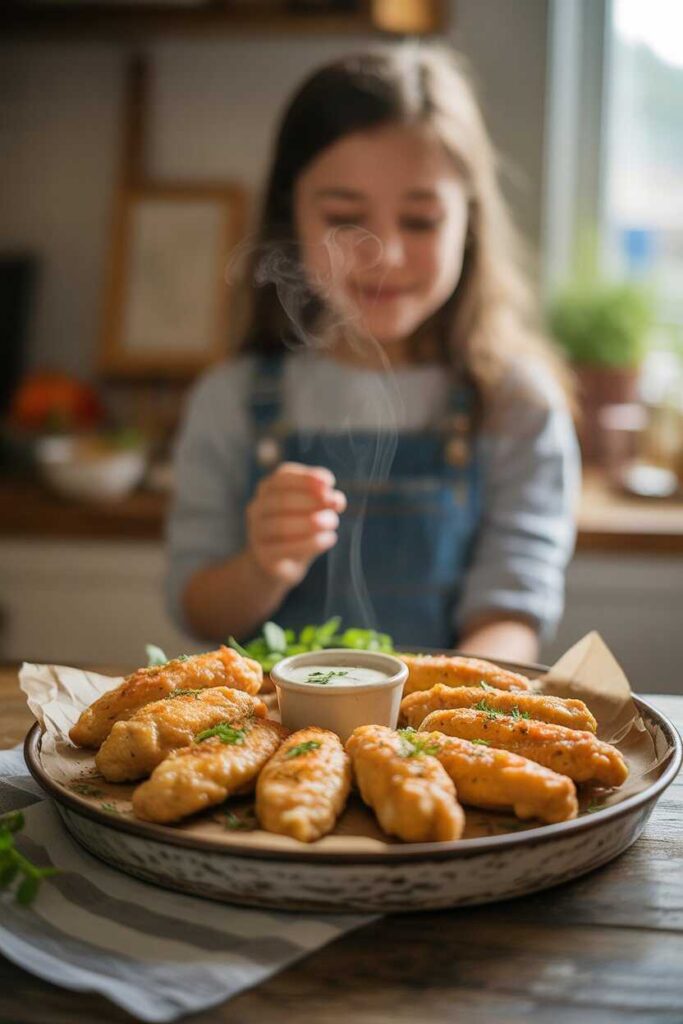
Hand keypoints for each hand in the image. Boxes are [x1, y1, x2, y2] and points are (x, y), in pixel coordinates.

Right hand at [245, 462, 346, 588]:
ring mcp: (257, 533)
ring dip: (311, 522)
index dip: (306, 478)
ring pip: (281, 525)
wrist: (278, 564)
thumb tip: (337, 499)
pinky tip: (329, 539)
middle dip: (312, 500)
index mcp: (268, 488)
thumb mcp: (312, 509)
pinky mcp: (263, 556)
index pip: (283, 477)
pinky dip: (310, 542)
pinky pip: (285, 548)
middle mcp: (257, 508)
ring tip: (333, 522)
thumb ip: (324, 500)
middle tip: (337, 504)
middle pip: (282, 500)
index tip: (329, 483)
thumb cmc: (298, 529)